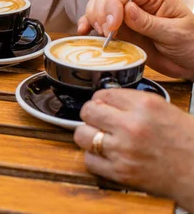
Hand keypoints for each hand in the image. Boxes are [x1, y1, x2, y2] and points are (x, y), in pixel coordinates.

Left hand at [74, 89, 193, 210]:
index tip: (103, 105)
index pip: (103, 94)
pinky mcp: (120, 172)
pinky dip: (95, 158)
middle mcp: (131, 126)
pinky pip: (89, 160)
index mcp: (144, 106)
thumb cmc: (187, 140)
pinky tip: (106, 156)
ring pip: (82, 135)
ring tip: (101, 138)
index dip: (101, 100)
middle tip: (99, 120)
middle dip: (91, 115)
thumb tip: (105, 98)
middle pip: (88, 112)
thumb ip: (132, 102)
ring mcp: (123, 150)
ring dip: (88, 136)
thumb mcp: (162, 108)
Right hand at [77, 0, 193, 78]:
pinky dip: (87, 25)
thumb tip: (127, 9)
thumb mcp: (175, 34)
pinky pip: (98, 22)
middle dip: (101, 10)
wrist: (191, 63)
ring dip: (93, 17)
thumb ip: (150, 22)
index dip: (113, 3)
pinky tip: (84, 32)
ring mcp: (126, 16)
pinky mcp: (119, 29)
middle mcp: (137, 2)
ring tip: (102, 34)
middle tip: (107, 31)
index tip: (113, 24)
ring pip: (98, 4)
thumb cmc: (190, 45)